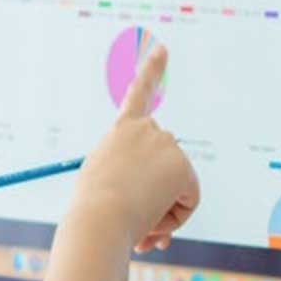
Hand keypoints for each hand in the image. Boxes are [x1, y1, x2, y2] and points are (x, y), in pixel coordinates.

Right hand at [72, 42, 199, 251]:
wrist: (98, 218)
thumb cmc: (91, 212)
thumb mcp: (105, 191)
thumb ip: (130, 192)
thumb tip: (153, 231)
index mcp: (121, 130)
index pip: (140, 94)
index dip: (152, 70)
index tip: (162, 49)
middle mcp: (146, 128)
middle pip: (167, 161)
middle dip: (159, 191)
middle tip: (135, 214)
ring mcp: (166, 144)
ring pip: (177, 185)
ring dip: (162, 208)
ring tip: (136, 215)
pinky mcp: (182, 165)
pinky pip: (188, 200)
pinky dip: (175, 217)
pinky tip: (153, 217)